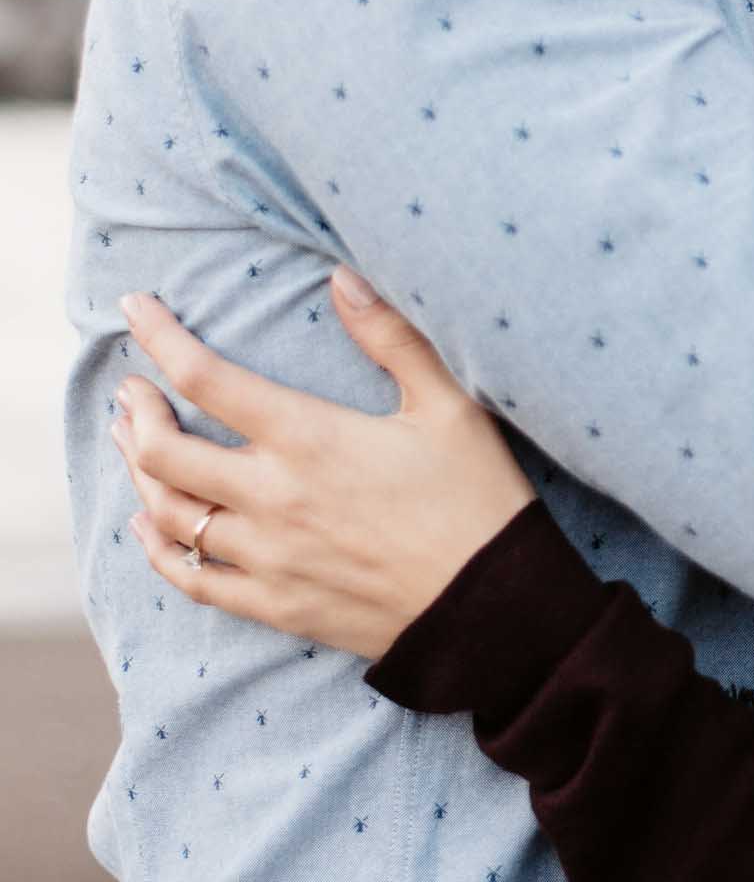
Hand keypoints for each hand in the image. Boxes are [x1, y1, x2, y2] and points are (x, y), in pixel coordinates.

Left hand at [110, 272, 535, 656]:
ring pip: (168, 514)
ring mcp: (267, 556)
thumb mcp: (449, 404)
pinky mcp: (276, 604)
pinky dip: (159, 550)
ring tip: (131, 443)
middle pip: (165, 451)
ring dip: (139, 473)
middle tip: (131, 390)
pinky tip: (147, 529)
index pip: (206, 377)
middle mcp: (273, 496)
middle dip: (137, 412)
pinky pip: (193, 579)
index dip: (160, 336)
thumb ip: (390, 337)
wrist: (494, 605)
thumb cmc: (477, 497)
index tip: (135, 308)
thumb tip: (342, 276)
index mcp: (309, 438)